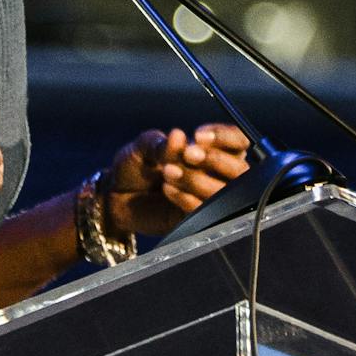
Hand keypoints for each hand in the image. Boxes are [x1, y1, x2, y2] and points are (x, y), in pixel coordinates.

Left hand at [104, 123, 249, 238]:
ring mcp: (209, 199)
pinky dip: (187, 199)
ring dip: (197, 179)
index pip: (237, 142)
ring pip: (225, 192)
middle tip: (188, 153)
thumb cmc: (135, 165)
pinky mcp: (197, 220)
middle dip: (215, 159)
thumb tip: (178, 137)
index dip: (225, 137)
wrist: (116, 195)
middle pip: (240, 169)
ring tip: (168, 171)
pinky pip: (204, 211)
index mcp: (211, 151)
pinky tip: (167, 189)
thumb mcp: (144, 146)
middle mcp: (216, 175)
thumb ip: (161, 143)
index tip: (198, 135)